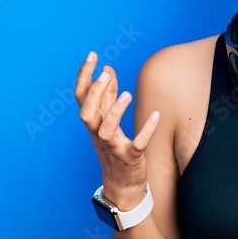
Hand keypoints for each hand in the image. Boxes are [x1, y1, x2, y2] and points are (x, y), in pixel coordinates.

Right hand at [74, 51, 160, 208]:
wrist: (122, 183)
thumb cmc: (115, 147)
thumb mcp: (109, 119)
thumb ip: (109, 94)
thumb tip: (108, 68)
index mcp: (93, 122)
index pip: (81, 96)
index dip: (84, 76)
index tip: (92, 55)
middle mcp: (99, 133)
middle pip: (86, 112)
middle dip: (94, 93)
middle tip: (105, 73)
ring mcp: (113, 146)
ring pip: (105, 130)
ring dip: (115, 111)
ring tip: (127, 94)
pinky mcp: (130, 157)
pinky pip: (136, 145)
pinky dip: (145, 131)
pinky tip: (156, 115)